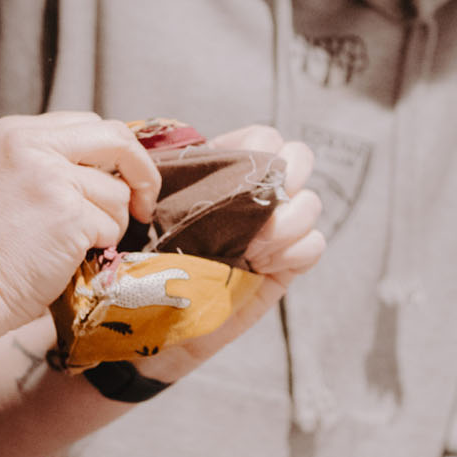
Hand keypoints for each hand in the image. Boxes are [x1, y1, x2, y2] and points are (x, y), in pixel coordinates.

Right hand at [0, 112, 159, 337]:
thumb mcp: (11, 177)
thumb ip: (54, 161)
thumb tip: (117, 166)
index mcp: (16, 132)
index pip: (90, 122)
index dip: (115, 152)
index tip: (123, 179)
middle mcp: (33, 145)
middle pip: (115, 139)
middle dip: (141, 172)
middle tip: (143, 203)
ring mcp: (52, 178)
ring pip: (117, 191)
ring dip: (110, 221)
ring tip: (75, 241)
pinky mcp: (70, 215)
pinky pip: (112, 225)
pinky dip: (100, 245)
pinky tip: (69, 254)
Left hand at [152, 126, 324, 376]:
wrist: (150, 317)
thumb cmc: (142, 259)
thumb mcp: (149, 211)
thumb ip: (166, 176)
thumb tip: (167, 152)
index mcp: (224, 172)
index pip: (263, 139)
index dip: (260, 148)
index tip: (237, 178)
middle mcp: (255, 196)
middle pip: (299, 158)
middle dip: (287, 177)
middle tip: (259, 208)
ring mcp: (275, 231)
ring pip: (310, 203)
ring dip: (286, 223)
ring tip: (252, 248)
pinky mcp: (286, 265)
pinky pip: (314, 244)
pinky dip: (294, 252)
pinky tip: (262, 266)